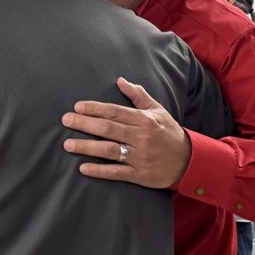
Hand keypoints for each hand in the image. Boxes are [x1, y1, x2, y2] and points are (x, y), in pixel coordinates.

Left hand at [62, 77, 190, 188]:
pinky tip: (83, 168)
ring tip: (68, 144)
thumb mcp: (157, 111)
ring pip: (109, 150)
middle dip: (85, 124)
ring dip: (87, 147)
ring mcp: (140, 156)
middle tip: (66, 120)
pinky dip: (99, 170)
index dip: (95, 108)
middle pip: (108, 128)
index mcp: (144, 120)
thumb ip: (138, 95)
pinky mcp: (139, 175)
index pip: (115, 111)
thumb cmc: (169, 132)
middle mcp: (141, 137)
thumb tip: (120, 80)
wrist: (189, 161)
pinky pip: (116, 172)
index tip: (77, 107)